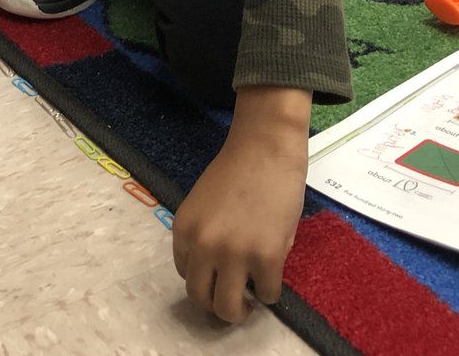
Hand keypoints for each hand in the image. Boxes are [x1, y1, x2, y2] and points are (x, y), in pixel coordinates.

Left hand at [172, 86, 310, 322]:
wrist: (266, 146)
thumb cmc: (238, 168)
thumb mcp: (204, 205)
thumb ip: (205, 236)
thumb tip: (218, 270)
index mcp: (184, 230)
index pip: (186, 275)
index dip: (206, 279)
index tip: (220, 276)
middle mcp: (203, 246)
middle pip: (201, 299)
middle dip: (218, 305)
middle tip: (235, 299)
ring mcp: (234, 253)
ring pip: (229, 309)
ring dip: (241, 312)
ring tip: (251, 301)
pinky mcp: (266, 257)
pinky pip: (267, 294)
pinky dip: (271, 293)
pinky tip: (273, 276)